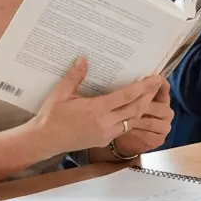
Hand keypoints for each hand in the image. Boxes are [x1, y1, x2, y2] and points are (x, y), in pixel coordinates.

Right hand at [31, 58, 160, 157]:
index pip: (127, 96)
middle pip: (136, 109)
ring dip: (142, 107)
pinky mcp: (104, 141)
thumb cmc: (51, 116)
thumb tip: (83, 59)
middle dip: (148, 96)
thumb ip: (75, 76)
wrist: (45, 141)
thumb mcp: (61, 94)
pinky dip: (132, 118)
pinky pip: (124, 128)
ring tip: (148, 95)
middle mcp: (105, 123)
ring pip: (133, 120)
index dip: (144, 87)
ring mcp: (106, 134)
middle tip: (156, 84)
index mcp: (97, 109)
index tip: (156, 78)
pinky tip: (133, 109)